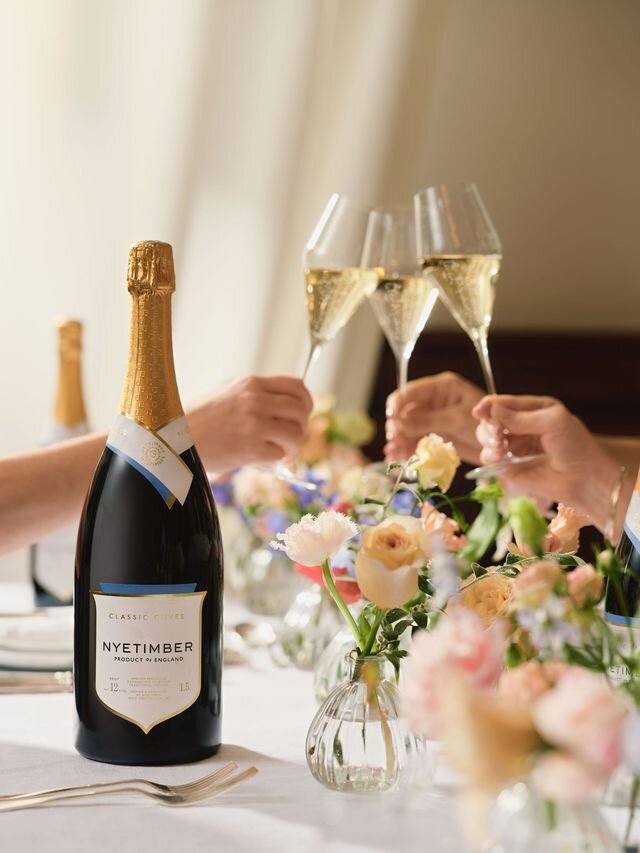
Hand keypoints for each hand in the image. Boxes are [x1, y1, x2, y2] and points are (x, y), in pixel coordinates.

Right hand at [186, 375, 312, 473]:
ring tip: (281, 454)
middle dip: (302, 427)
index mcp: (251, 384)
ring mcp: (254, 423)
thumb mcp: (228, 394)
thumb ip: (257, 397)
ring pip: (296, 433)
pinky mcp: (251, 447)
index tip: (302, 415)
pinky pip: (280, 454)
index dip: (306, 402)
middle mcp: (255, 399)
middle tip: (291, 441)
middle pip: (301, 409)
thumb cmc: (200, 421)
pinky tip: (264, 461)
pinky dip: (276, 461)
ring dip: (293, 447)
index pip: (296, 385)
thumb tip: (288, 412)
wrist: (174, 439)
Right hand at [384, 372, 483, 463]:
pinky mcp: (435, 436)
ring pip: (408, 430)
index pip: (409, 392)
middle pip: (405, 413)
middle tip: (393, 444)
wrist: (507, 444)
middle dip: (396, 429)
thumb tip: (398, 424)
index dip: (396, 406)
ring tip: (393, 456)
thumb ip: (428, 421)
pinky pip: (416, 442)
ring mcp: (433, 420)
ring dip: (399, 443)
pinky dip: (407, 451)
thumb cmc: (489, 423)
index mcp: (440, 388)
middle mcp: (433, 402)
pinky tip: (399, 460)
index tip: (391, 421)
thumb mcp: (457, 419)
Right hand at [473, 394, 629, 535]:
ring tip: (501, 448)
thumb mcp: (553, 422)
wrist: (583, 479)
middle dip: (488, 426)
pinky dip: (490, 457)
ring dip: (488, 441)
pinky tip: (500, 458)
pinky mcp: (509, 467)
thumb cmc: (575, 446)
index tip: (479, 412)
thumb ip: (521, 416)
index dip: (488, 405)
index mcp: (531, 409)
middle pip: (489, 420)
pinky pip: (489, 458)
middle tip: (498, 436)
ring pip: (485, 438)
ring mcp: (513, 447)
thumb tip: (492, 410)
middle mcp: (519, 426)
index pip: (502, 402)